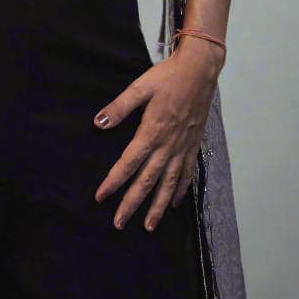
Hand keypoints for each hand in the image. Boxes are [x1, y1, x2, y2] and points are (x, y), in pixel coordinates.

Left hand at [92, 39, 222, 231]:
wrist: (200, 71)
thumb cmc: (168, 77)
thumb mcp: (140, 87)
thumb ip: (120, 107)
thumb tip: (99, 123)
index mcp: (151, 132)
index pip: (128, 163)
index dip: (114, 181)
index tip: (100, 197)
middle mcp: (167, 145)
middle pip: (147, 181)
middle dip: (132, 204)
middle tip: (119, 224)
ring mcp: (182, 147)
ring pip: (168, 184)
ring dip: (157, 206)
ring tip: (149, 226)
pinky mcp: (193, 145)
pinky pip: (186, 174)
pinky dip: (180, 191)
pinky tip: (174, 203)